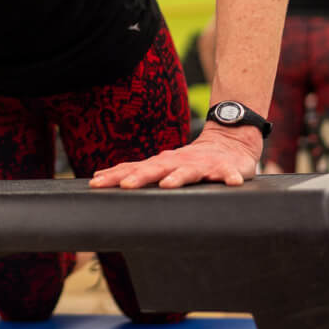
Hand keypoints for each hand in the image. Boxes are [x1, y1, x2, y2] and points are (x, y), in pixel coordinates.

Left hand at [89, 126, 261, 188]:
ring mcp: (202, 165)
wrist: (229, 142)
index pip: (133, 168)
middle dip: (139, 177)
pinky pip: (228, 174)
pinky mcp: (225, 168)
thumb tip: (99, 178)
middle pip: (155, 169)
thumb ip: (136, 172)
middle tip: (125, 186)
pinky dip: (230, 177)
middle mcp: (178, 162)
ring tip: (168, 184)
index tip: (96, 183)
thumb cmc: (190, 160)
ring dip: (178, 178)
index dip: (114, 176)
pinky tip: (232, 183)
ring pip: (188, 171)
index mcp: (161, 163)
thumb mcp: (162, 165)